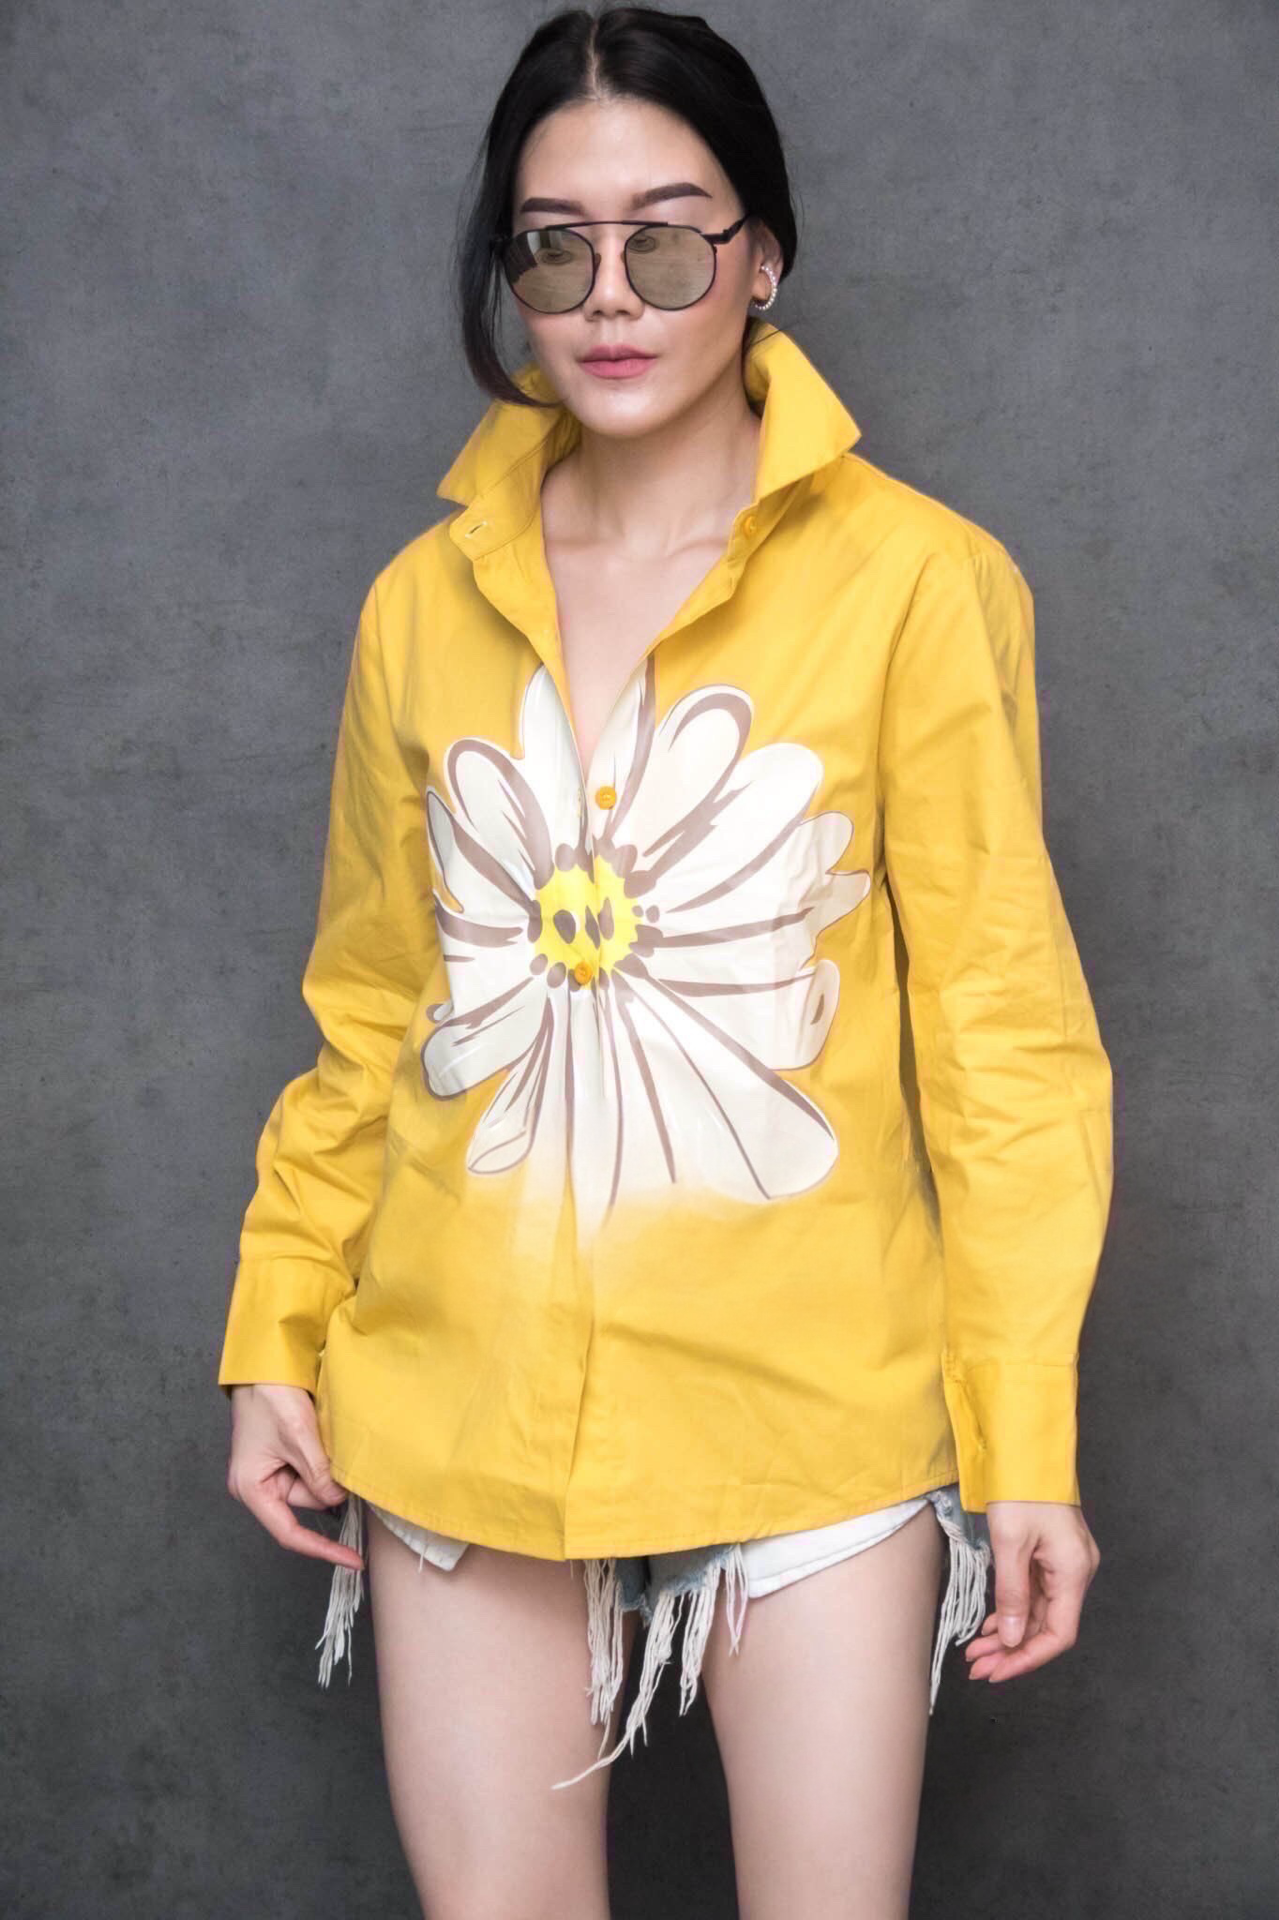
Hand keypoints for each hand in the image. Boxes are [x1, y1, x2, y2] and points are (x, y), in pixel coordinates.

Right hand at [224, 1383, 363, 1572]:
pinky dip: (326, 1460)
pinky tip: (327, 1437)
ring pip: (314, 1485)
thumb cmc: (271, 1398)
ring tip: (326, 1435)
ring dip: (329, 1469)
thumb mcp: (298, 1438)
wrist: (267, 1363)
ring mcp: (272, 1471)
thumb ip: (319, 1474)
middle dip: (329, 1486)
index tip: (353, 1560)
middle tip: (342, 1458)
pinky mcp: (285, 1456)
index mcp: (252, 1489)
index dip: (323, 1549)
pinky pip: (313, 1469)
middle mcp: (259, 1485)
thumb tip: (339, 1501)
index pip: (289, 1533)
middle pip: (306, 1505)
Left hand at [963, 1499, 1099, 1686]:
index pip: (1058, 1634)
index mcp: (1074, 1571)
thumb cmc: (1021, 1487)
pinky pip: (1034, 1594)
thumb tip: (1013, 1639)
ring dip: (1009, 1634)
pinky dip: (1013, 1611)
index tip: (998, 1671)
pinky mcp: (1050, 1554)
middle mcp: (1075, 1571)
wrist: (1025, 1446)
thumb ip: (1013, 1594)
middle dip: (1012, 1651)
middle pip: (1047, 1626)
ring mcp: (1064, 1563)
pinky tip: (992, 1625)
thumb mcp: (1011, 1541)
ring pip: (1038, 1613)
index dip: (1028, 1658)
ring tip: (978, 1652)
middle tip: (978, 1667)